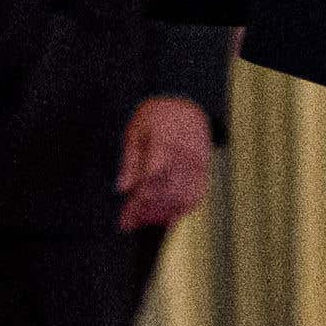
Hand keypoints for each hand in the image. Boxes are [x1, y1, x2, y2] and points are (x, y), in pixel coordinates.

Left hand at [115, 89, 219, 233]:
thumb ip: (130, 161)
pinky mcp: (204, 169)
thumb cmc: (155, 116)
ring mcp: (197, 164)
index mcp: (163, 142)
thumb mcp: (135, 131)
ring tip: (142, 222)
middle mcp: (183, 155)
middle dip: (145, 212)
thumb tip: (122, 189)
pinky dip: (182, 209)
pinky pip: (196, 195)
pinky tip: (167, 217)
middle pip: (165, 193)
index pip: (151, 179)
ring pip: (181, 198)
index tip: (124, 218)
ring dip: (162, 214)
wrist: (185, 102)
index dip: (138, 201)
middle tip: (127, 223)